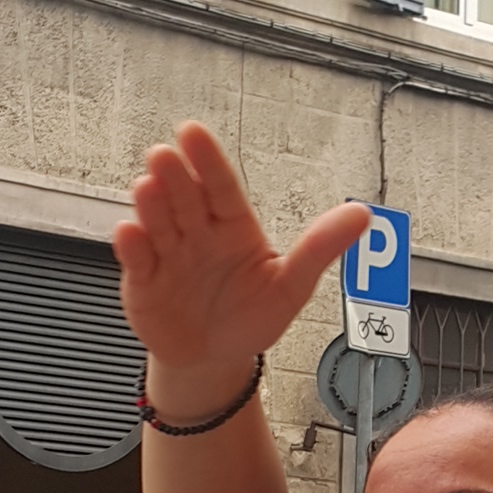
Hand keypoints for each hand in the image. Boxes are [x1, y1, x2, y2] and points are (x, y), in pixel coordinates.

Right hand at [111, 124, 369, 381]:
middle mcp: (197, 233)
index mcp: (233, 226)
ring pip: (158, 223)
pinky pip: (138, 261)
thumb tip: (362, 214)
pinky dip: (131, 247)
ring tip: (147, 187)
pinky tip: (130, 232)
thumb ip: (320, 248)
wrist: (214, 359)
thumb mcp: (291, 286)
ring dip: (151, 205)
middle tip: (163, 154)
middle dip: (174, 176)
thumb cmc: (251, 317)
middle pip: (184, 199)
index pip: (221, 187)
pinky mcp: (143, 281)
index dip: (207, 161)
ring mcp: (168, 255)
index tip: (192, 132)